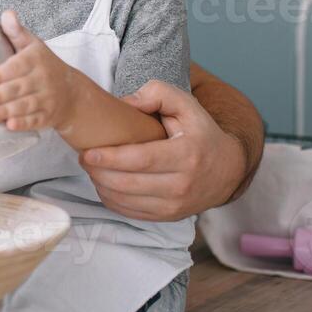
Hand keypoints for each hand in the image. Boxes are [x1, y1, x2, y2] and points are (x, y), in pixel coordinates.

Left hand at [0, 10, 85, 133]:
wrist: (72, 92)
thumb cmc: (45, 66)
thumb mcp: (34, 45)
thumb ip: (17, 31)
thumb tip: (7, 14)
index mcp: (35, 60)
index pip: (16, 67)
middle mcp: (43, 79)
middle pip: (18, 88)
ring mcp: (46, 99)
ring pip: (25, 106)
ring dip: (6, 111)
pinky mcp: (48, 116)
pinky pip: (35, 120)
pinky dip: (23, 124)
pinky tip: (9, 126)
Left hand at [78, 79, 247, 221]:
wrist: (228, 170)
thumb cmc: (201, 133)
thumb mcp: (187, 104)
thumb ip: (157, 93)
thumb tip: (126, 103)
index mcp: (186, 155)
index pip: (141, 160)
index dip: (110, 158)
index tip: (88, 152)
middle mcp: (182, 185)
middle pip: (128, 183)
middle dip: (98, 172)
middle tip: (83, 158)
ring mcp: (174, 206)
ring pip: (125, 201)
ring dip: (101, 185)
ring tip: (93, 168)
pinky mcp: (167, 217)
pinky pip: (129, 212)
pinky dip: (111, 198)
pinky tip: (105, 183)